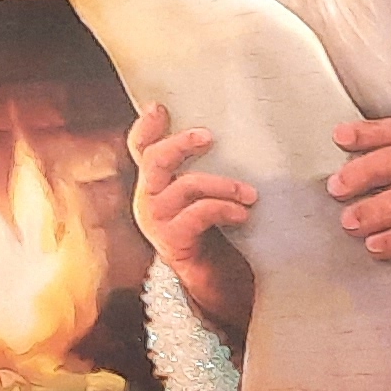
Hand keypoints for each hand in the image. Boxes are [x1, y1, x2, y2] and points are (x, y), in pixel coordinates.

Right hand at [127, 98, 257, 330]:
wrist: (213, 283)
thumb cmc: (213, 232)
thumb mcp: (201, 196)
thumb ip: (201, 169)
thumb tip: (229, 131)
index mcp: (152, 184)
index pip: (139, 148)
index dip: (146, 126)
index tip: (159, 107)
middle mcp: (147, 200)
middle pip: (153, 160)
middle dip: (180, 144)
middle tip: (209, 136)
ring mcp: (157, 222)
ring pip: (184, 186)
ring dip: (222, 185)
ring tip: (251, 193)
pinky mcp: (174, 242)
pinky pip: (198, 214)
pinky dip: (224, 208)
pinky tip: (244, 213)